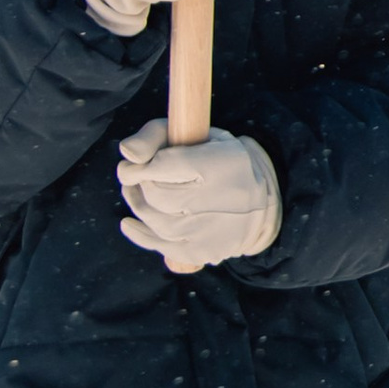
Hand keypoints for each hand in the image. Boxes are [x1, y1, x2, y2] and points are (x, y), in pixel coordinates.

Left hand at [117, 123, 281, 273]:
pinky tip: (131, 222)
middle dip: (140, 185)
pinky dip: (139, 232)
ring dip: (138, 205)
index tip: (133, 164)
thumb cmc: (219, 162)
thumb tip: (126, 154)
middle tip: (137, 177)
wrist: (261, 205)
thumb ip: (155, 135)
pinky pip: (159, 245)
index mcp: (221, 164)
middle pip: (157, 195)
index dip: (139, 166)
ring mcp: (212, 231)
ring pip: (155, 220)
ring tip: (137, 193)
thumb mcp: (197, 135)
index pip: (163, 166)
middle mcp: (221, 200)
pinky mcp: (203, 252)